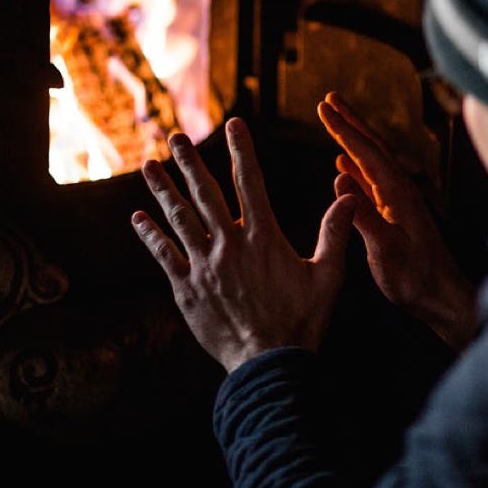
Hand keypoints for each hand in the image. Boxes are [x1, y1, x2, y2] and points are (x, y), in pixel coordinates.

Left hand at [132, 117, 359, 372]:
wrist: (269, 363)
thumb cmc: (302, 320)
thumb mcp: (328, 275)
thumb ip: (335, 232)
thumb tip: (350, 197)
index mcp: (263, 237)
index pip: (249, 182)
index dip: (241, 150)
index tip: (234, 124)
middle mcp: (229, 244)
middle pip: (204, 193)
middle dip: (190, 162)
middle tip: (175, 137)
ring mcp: (204, 265)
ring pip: (179, 219)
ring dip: (162, 191)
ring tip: (148, 166)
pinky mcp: (187, 288)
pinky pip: (164, 255)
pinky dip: (150, 235)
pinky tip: (138, 218)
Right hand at [317, 92, 476, 349]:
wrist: (441, 297)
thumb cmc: (416, 279)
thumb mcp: (386, 251)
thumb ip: (364, 217)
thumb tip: (339, 180)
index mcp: (397, 193)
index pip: (366, 153)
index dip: (343, 129)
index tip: (323, 107)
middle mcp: (400, 190)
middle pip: (372, 147)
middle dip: (350, 122)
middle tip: (328, 98)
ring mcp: (397, 202)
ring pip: (370, 161)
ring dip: (352, 140)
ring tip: (334, 122)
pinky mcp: (394, 215)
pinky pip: (370, 182)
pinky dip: (355, 168)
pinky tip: (343, 167)